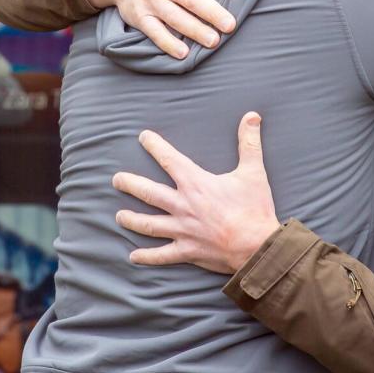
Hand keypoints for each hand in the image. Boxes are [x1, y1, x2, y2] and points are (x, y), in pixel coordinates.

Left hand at [113, 112, 280, 273]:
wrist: (256, 245)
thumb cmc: (254, 208)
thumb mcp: (254, 171)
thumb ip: (249, 142)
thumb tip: (252, 116)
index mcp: (196, 184)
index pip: (169, 159)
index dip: (155, 146)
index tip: (143, 137)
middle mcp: (183, 206)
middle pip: (148, 192)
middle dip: (130, 184)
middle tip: (117, 179)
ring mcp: (182, 230)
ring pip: (148, 224)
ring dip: (131, 219)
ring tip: (119, 216)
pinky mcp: (187, 250)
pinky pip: (161, 255)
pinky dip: (147, 256)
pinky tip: (134, 256)